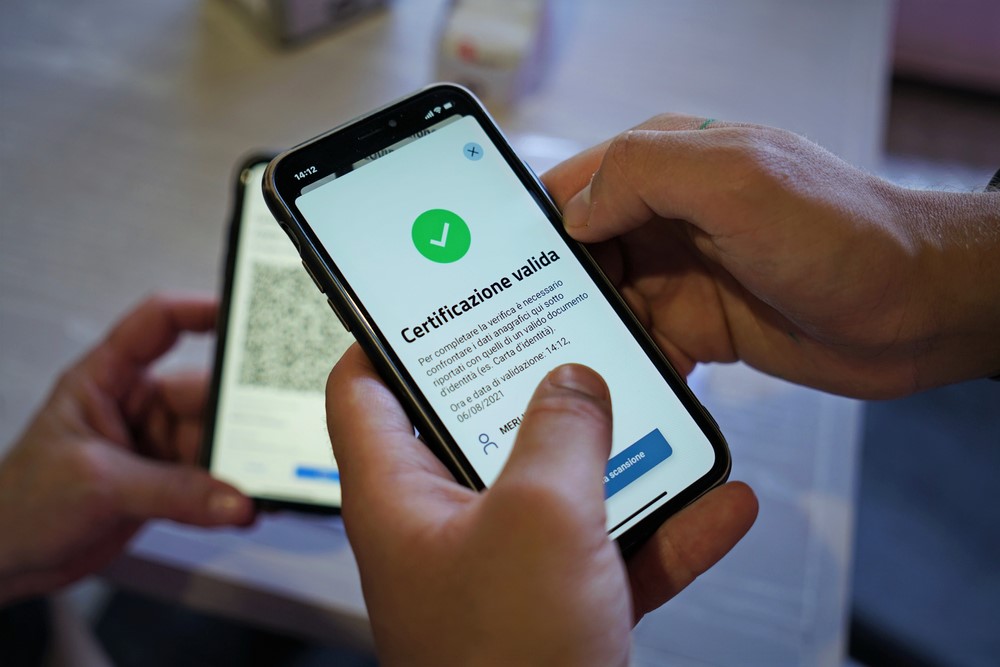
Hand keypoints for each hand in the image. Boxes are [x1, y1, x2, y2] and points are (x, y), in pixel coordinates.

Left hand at [0, 296, 254, 603]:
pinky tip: (249, 502)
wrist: (9, 560)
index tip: (246, 316)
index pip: (158, 324)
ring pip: (216, 439)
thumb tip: (235, 500)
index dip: (201, 311)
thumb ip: (172, 493)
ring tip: (265, 477)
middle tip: (275, 425)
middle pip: (204, 391)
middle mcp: (137, 406)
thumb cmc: (19, 504)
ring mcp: (156, 445)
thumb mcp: (96, 485)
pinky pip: (213, 480)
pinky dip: (235, 493)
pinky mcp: (169, 483)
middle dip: (240, 411)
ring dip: (242, 460)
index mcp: (105, 378)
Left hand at [327, 345, 756, 666]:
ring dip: (619, 456)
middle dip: (536, 386)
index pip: (364, 389)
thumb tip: (575, 383)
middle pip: (478, 428)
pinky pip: (612, 551)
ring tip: (662, 411)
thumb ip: (561, 433)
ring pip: (559, 488)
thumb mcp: (539, 519)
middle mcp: (445, 527)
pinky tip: (719, 506)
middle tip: (575, 338)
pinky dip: (663, 530)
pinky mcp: (557, 607)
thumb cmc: (504, 666)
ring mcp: (504, 568)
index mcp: (401, 496)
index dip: (389, 331)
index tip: (432, 295)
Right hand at [544, 114, 999, 396]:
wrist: (919, 310)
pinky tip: (609, 396)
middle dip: (547, 294)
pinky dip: (624, 368)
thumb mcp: (737, 180)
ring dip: (583, 337)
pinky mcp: (700, 327)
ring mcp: (681, 274)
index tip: (492, 275)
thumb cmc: (841, 234)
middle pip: (577, 256)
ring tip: (554, 376)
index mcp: (667, 164)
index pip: (571, 188)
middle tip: (515, 339)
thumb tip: (573, 216)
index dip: (530, 229)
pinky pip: (641, 348)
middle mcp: (666, 218)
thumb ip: (644, 175)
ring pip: (604, 307)